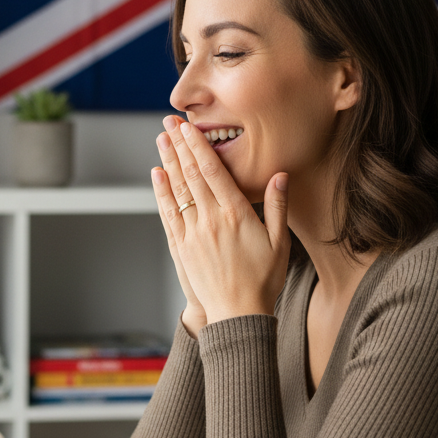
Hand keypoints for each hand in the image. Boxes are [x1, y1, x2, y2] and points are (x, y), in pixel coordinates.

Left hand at [152, 116, 290, 328]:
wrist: (238, 314)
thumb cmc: (263, 280)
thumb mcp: (280, 242)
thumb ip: (277, 207)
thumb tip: (280, 176)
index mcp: (236, 215)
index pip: (213, 172)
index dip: (199, 147)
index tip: (189, 127)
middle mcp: (211, 221)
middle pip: (191, 176)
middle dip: (180, 146)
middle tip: (169, 123)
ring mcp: (193, 234)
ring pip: (177, 191)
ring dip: (168, 163)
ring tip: (161, 140)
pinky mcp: (182, 248)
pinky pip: (169, 214)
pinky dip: (161, 193)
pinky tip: (157, 175)